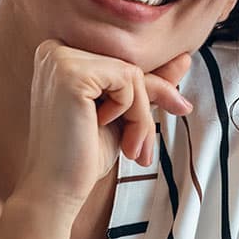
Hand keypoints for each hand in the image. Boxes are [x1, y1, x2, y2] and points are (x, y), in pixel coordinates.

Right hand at [20, 40, 192, 214]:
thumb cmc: (83, 154)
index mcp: (61, 55)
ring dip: (141, 116)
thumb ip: (148, 84)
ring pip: (133, 74)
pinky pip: (129, 79)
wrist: (54, 189)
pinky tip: (101, 129)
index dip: (149, 91)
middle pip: (129, 66)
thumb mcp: (122, 114)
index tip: (177, 109)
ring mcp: (60, 58)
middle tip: (141, 151)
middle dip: (145, 109)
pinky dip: (130, 111)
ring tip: (129, 148)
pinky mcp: (71, 72)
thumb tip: (184, 59)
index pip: (122, 62)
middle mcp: (55, 49)